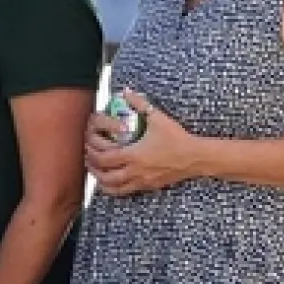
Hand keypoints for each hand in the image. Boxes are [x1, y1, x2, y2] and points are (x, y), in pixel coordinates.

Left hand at [85, 89, 201, 196]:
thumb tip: (126, 91)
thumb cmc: (177, 138)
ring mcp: (141, 181)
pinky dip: (114, 188)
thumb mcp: (158, 118)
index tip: (88, 146)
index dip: (92, 153)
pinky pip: (125, 192)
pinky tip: (111, 181)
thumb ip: (140, 104)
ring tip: (96, 171)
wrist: (196, 157)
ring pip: (113, 188)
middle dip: (92, 167)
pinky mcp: (148, 186)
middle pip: (104, 175)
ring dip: (101, 180)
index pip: (104, 158)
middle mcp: (135, 171)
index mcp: (134, 154)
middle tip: (88, 159)